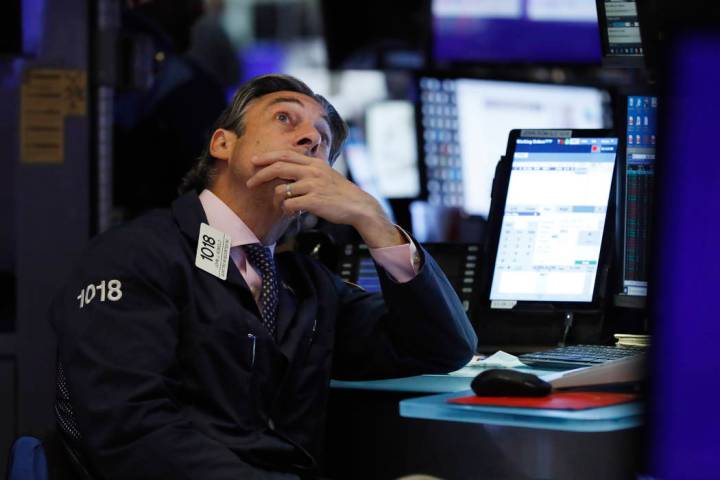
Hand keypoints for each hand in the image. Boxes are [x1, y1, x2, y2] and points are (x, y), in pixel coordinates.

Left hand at [246, 150, 405, 247]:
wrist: (358, 205)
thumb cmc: (340, 192)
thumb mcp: (326, 174)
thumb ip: (308, 170)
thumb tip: (288, 171)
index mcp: (314, 163)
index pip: (285, 155)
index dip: (267, 157)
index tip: (254, 161)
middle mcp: (312, 171)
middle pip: (278, 168)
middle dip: (260, 175)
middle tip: (249, 183)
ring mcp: (313, 186)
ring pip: (282, 190)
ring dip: (277, 199)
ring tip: (283, 205)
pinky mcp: (314, 201)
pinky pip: (290, 204)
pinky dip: (287, 209)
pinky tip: (293, 212)